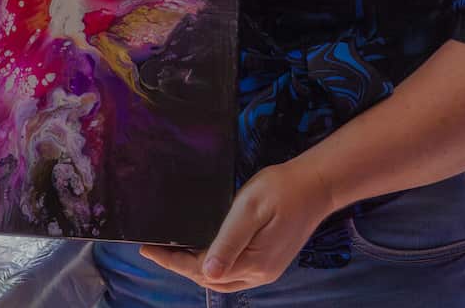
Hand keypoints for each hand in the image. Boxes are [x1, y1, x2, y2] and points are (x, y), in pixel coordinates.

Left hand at [140, 158, 333, 292]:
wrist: (316, 185)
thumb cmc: (282, 190)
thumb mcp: (250, 210)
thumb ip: (228, 242)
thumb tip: (207, 271)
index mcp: (253, 263)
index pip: (201, 270)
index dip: (172, 261)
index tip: (148, 249)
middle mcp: (260, 273)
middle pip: (210, 279)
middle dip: (180, 266)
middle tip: (156, 248)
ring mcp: (266, 270)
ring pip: (222, 279)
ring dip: (196, 268)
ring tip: (173, 251)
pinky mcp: (270, 261)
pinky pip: (235, 271)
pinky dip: (214, 265)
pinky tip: (203, 250)